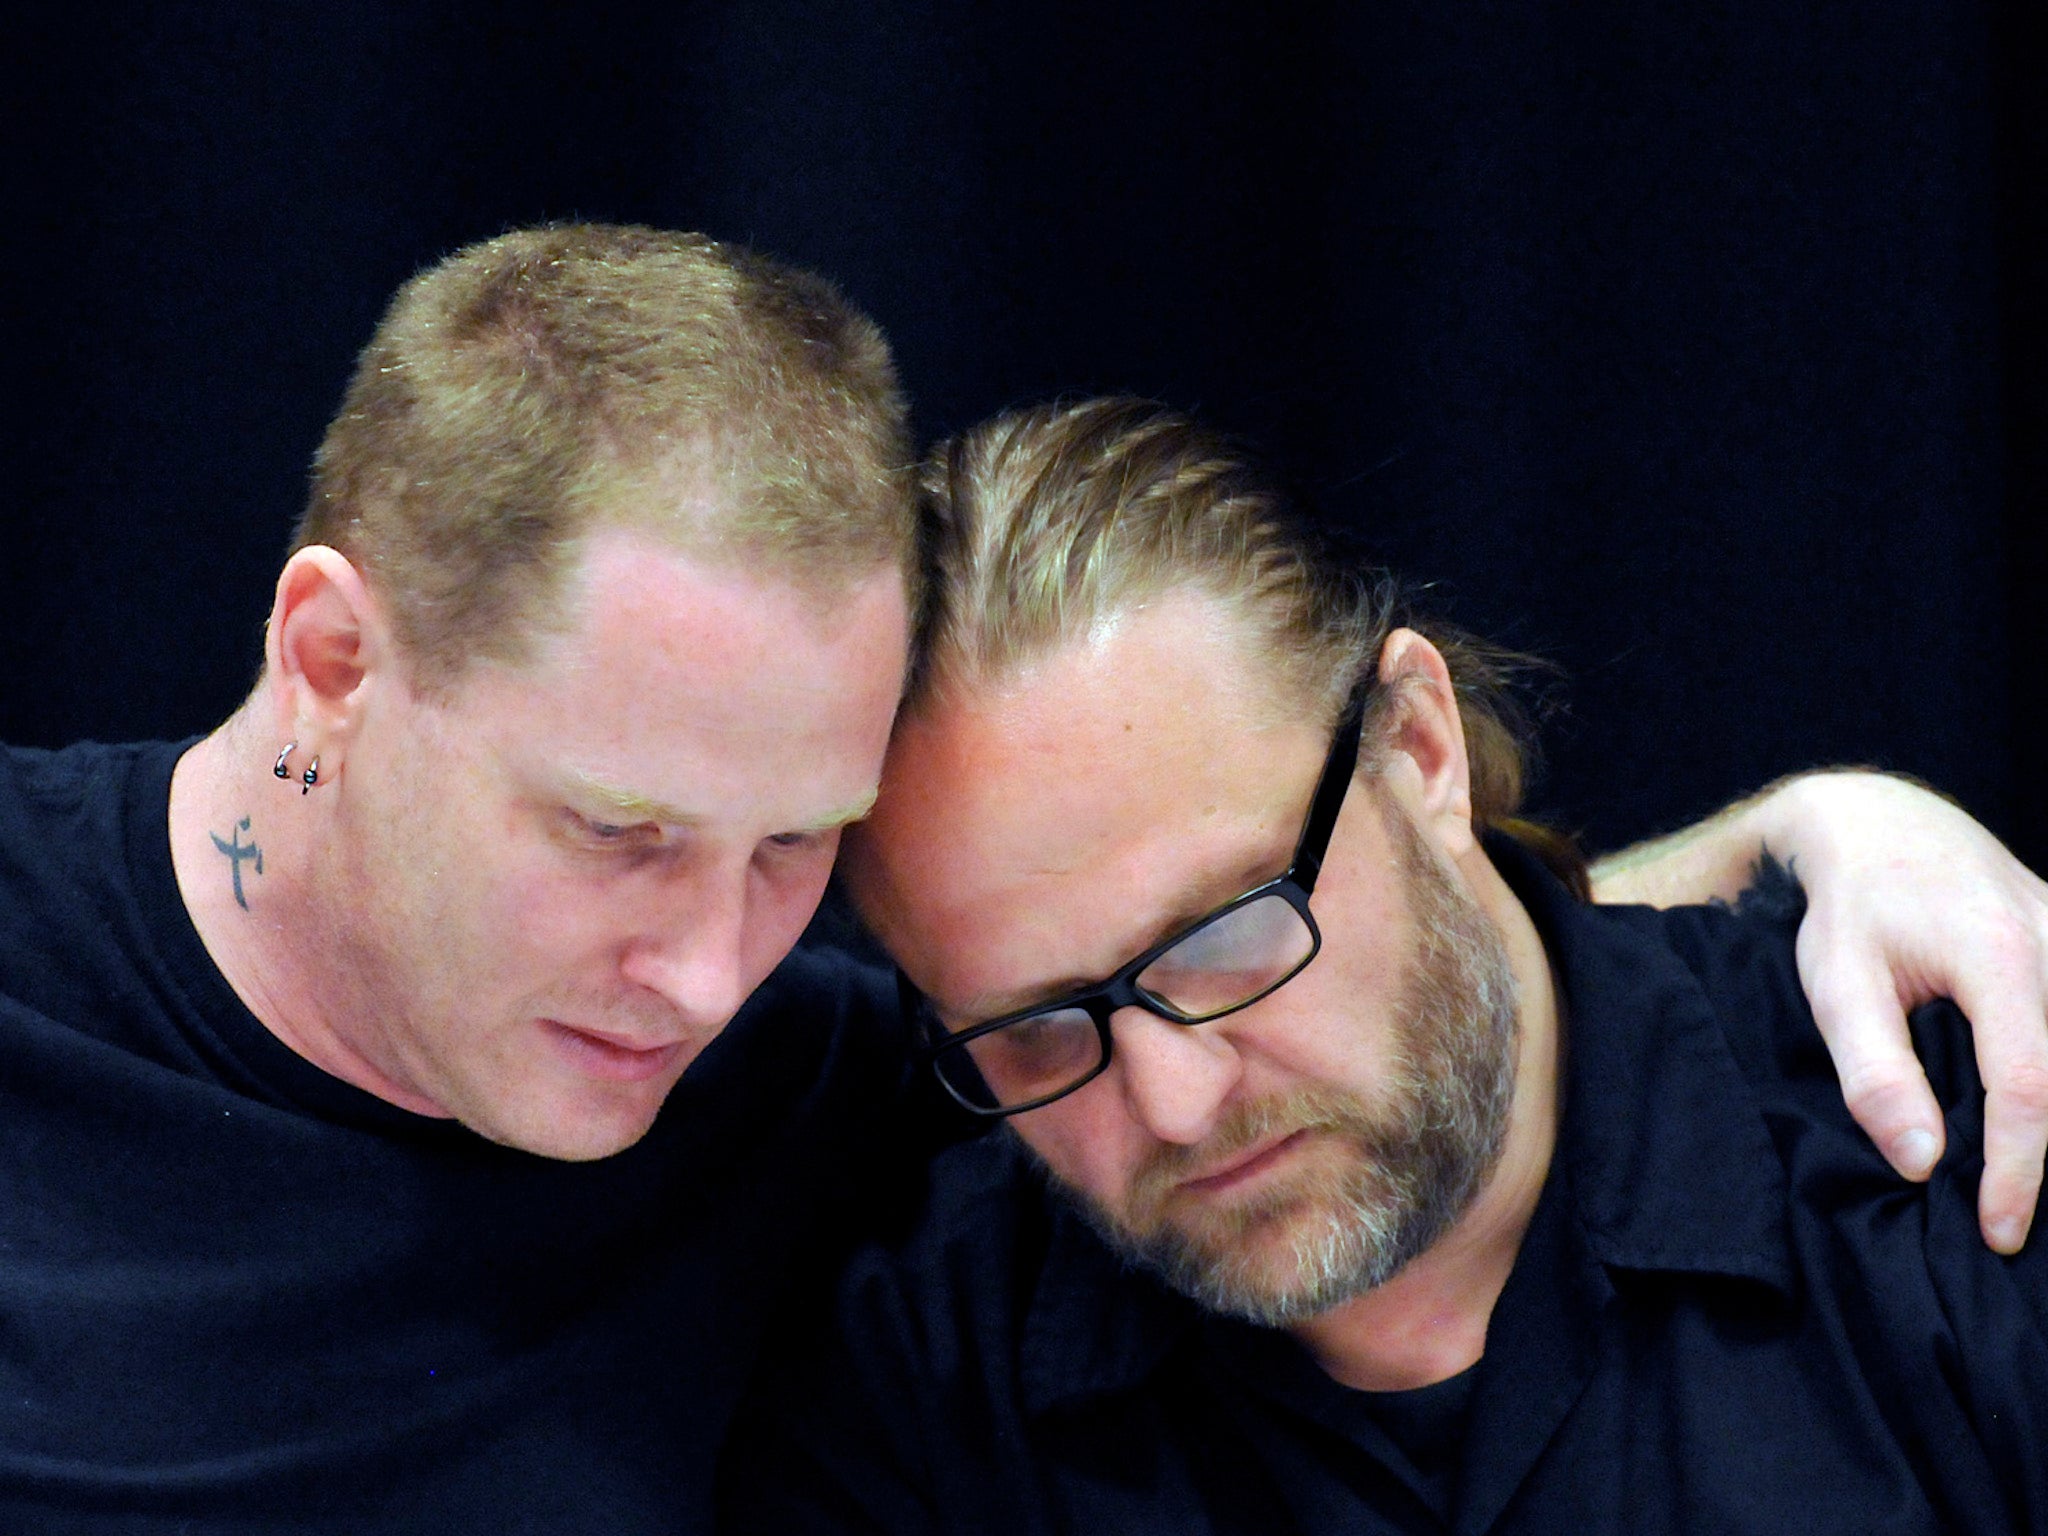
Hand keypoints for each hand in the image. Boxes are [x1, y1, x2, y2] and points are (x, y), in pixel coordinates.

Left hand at [1772, 774, 2047, 1252]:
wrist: (1877, 823)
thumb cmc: (1849, 906)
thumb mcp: (1836, 986)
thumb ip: (1875, 1074)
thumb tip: (1922, 1164)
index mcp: (1998, 953)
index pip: (2029, 1086)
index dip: (2020, 1171)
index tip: (1999, 1231)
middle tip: (2010, 1224)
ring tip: (2020, 1183)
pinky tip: (2036, 1125)